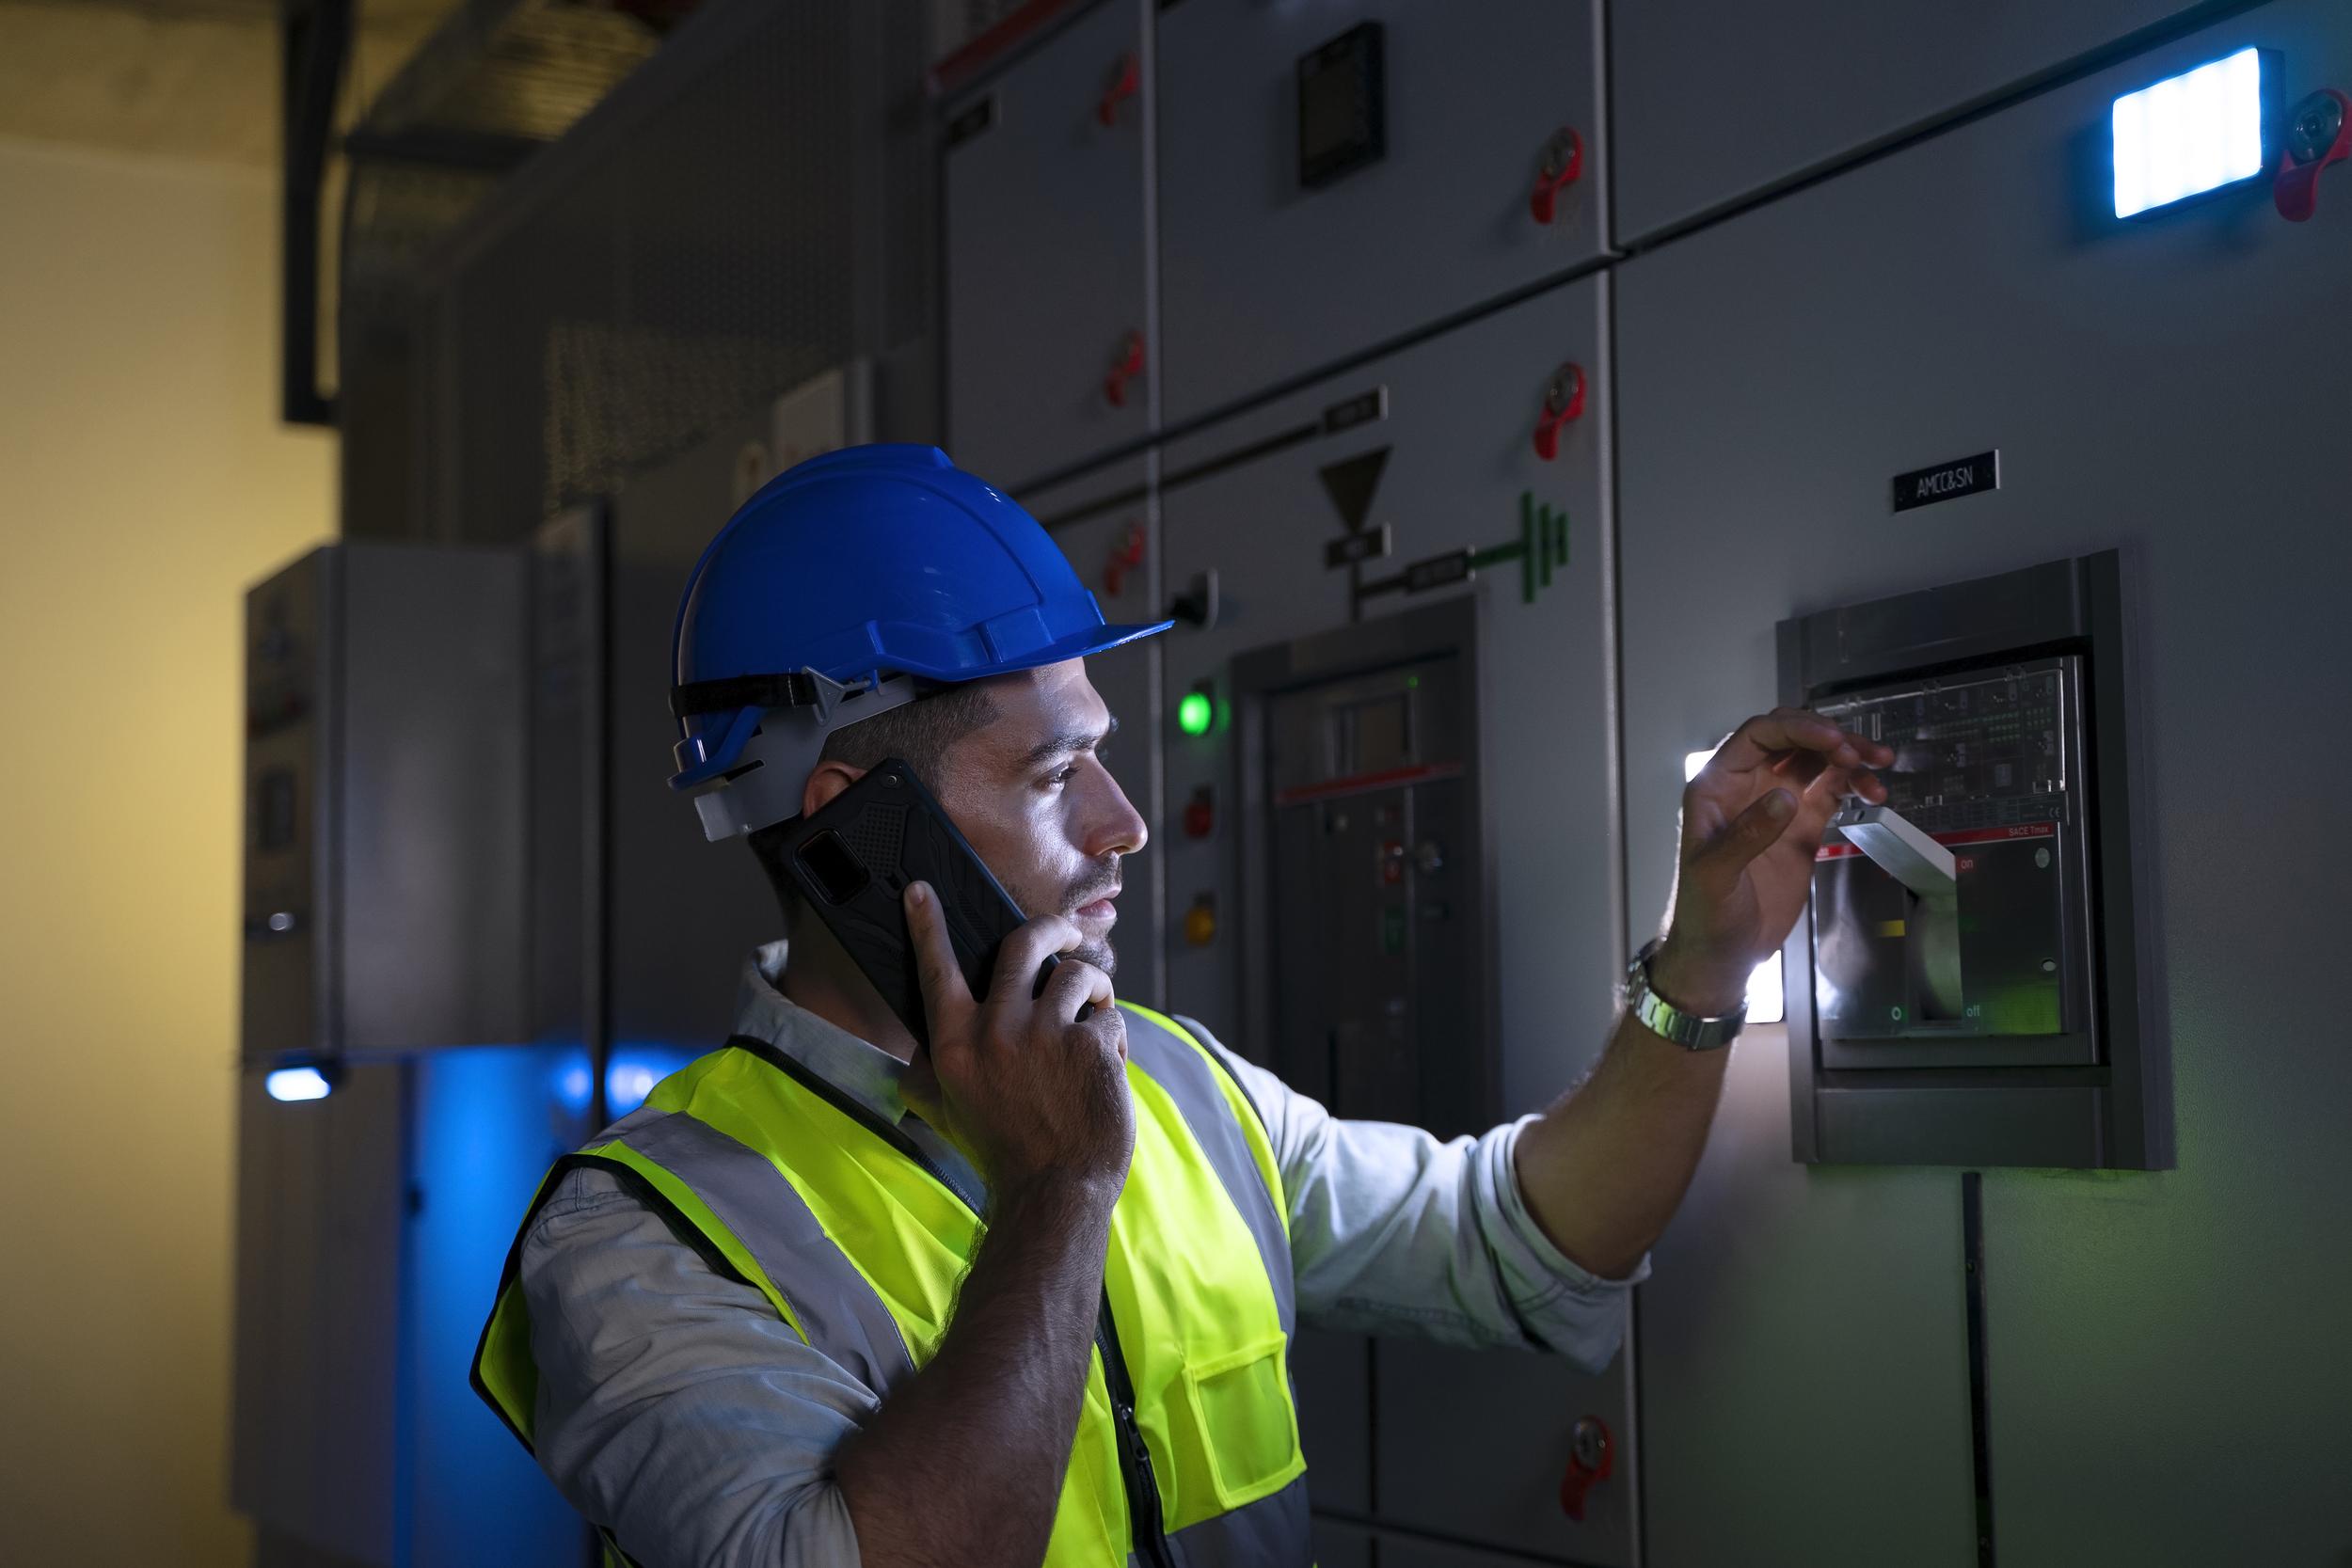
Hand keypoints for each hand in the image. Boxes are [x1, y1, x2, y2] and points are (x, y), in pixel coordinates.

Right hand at [899, 881, 1133, 1196]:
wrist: (1055, 1189)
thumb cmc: (1002, 1151)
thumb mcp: (947, 1112)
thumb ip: (927, 1077)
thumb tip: (913, 1053)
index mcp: (955, 1043)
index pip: (936, 969)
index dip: (926, 925)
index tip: (920, 890)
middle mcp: (996, 1030)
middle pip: (1024, 942)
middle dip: (1052, 926)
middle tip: (1067, 932)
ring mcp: (1046, 1035)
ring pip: (1077, 975)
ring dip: (1093, 988)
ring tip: (1095, 1012)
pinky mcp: (1090, 1045)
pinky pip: (1107, 1016)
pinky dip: (1111, 1035)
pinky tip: (1106, 1065)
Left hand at [1656, 707, 1895, 1013]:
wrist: (1723, 952)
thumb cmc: (1706, 912)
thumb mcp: (1716, 875)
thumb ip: (1746, 835)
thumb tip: (1785, 796)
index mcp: (1717, 786)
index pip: (1758, 735)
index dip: (1796, 728)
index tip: (1835, 740)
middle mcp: (1746, 785)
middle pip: (1791, 739)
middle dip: (1829, 737)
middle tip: (1863, 754)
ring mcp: (1777, 804)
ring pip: (1815, 761)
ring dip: (1848, 757)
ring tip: (1880, 767)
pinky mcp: (1801, 826)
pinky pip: (1830, 790)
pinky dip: (1853, 785)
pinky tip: (1875, 791)